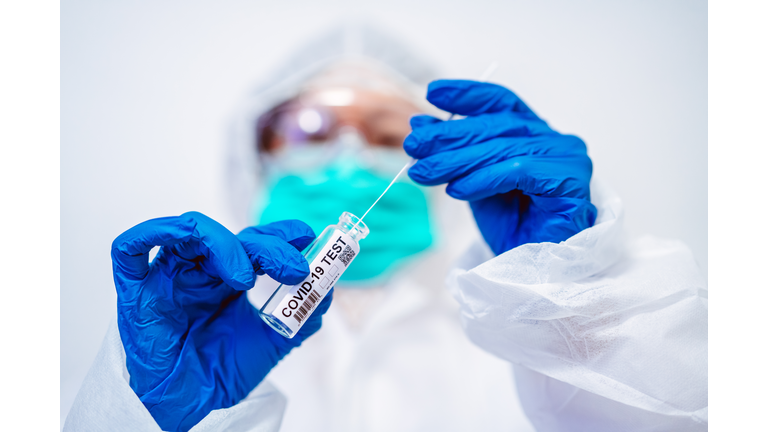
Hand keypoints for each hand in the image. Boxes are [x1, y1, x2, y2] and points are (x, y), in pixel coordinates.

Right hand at [111, 212, 330, 431]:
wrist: (187, 404)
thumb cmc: (220, 372)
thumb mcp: (272, 340)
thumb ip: (301, 315)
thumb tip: (328, 290)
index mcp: (227, 278)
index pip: (253, 241)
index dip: (279, 233)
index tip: (307, 236)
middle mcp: (198, 271)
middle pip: (231, 236)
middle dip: (267, 246)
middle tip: (294, 269)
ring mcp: (167, 276)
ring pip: (191, 232)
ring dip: (225, 244)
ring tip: (248, 277)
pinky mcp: (136, 289)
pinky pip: (131, 248)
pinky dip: (154, 231)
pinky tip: (186, 240)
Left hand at [405, 80, 596, 254]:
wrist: (533, 270)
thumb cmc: (510, 227)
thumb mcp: (472, 182)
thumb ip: (454, 153)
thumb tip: (420, 125)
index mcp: (535, 135)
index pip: (501, 103)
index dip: (467, 95)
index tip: (432, 93)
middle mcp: (555, 141)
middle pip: (496, 127)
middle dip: (450, 135)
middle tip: (414, 145)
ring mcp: (568, 158)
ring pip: (503, 149)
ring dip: (457, 161)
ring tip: (424, 172)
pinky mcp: (570, 181)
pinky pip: (519, 172)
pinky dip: (483, 179)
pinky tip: (456, 190)